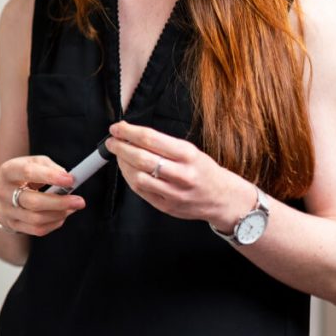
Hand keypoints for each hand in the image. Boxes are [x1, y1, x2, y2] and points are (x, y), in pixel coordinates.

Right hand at [0, 155, 85, 236]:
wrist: (2, 193)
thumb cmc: (22, 175)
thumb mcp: (33, 163)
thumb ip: (49, 167)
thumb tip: (66, 178)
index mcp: (8, 171)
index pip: (28, 173)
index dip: (50, 176)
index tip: (70, 180)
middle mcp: (3, 192)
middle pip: (33, 202)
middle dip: (60, 202)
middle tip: (80, 201)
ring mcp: (7, 211)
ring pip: (36, 219)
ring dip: (59, 214)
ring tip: (72, 207)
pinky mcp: (13, 225)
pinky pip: (37, 230)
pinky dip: (54, 223)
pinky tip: (62, 215)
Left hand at [105, 121, 254, 224]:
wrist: (223, 198)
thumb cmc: (203, 170)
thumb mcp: (190, 150)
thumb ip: (163, 144)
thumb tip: (132, 134)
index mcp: (188, 155)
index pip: (151, 139)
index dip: (129, 132)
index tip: (117, 128)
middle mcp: (182, 174)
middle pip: (141, 158)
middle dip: (120, 147)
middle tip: (112, 141)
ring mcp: (174, 193)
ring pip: (138, 177)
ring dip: (122, 164)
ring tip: (119, 155)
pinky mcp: (166, 207)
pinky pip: (141, 191)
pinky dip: (129, 178)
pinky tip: (127, 170)